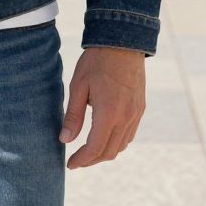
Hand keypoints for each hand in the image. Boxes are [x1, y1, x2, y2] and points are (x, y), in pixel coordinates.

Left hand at [59, 46, 145, 169]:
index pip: (95, 148)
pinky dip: (116, 142)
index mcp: (109, 112)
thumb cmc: (96, 61)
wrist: (123, 41)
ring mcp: (136, 114)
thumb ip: (73, 115)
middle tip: (76, 160)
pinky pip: (129, 134)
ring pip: (121, 145)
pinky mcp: (140, 108)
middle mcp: (126, 117)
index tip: (69, 164)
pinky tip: (104, 136)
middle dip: (91, 160)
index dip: (81, 160)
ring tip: (88, 150)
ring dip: (104, 152)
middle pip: (109, 151)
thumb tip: (65, 140)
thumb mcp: (78, 85)